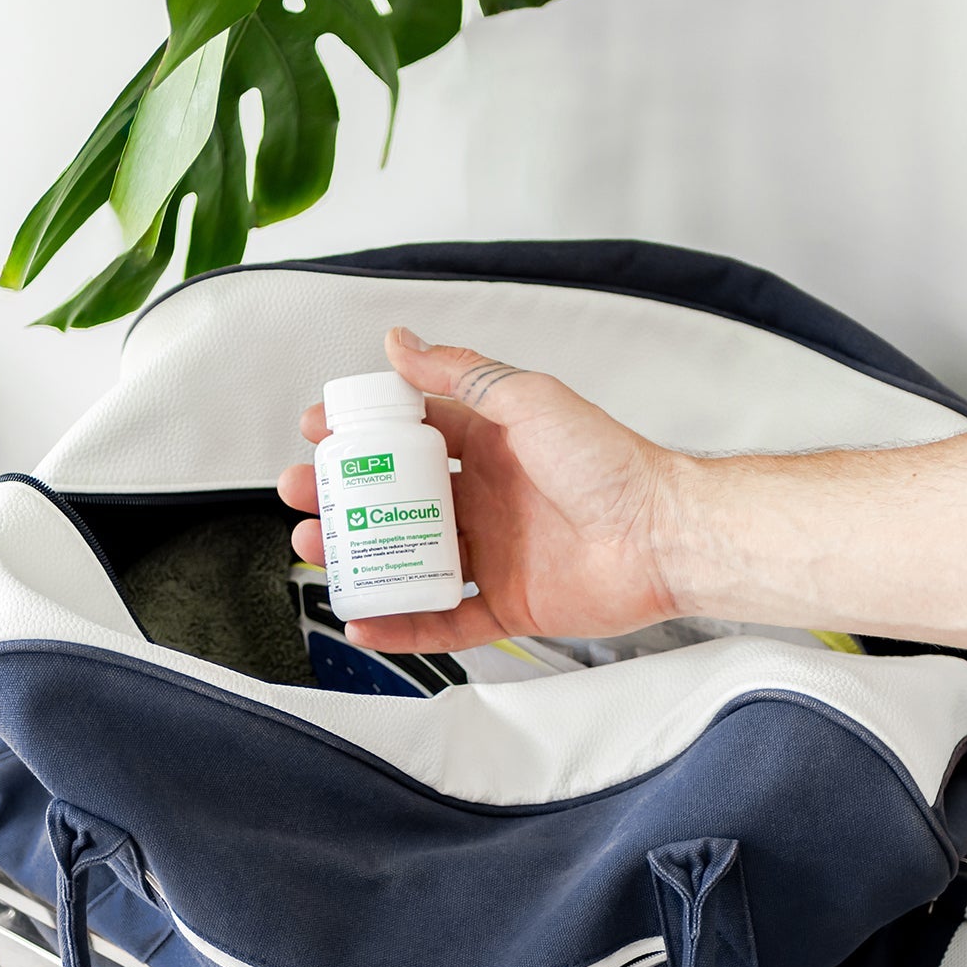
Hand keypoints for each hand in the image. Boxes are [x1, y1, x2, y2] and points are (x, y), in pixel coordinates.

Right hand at [278, 328, 688, 652]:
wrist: (665, 535)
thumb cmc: (611, 463)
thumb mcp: (527, 400)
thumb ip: (461, 374)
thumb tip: (401, 342)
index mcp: (490, 445)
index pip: (408, 435)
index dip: (359, 434)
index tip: (317, 432)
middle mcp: (486, 498)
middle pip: (395, 499)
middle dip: (341, 496)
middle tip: (301, 492)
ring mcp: (493, 552)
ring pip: (406, 557)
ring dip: (356, 554)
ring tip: (316, 547)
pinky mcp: (507, 603)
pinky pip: (443, 620)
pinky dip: (401, 624)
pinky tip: (363, 617)